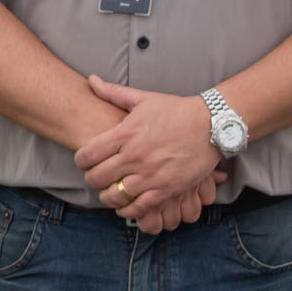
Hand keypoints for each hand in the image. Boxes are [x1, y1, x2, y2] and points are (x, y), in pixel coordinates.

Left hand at [75, 75, 224, 227]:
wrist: (211, 125)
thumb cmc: (176, 110)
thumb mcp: (143, 99)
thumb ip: (114, 93)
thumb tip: (91, 80)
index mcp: (125, 134)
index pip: (87, 154)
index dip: (81, 160)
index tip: (85, 161)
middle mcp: (134, 156)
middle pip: (96, 178)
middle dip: (92, 179)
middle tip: (95, 177)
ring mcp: (150, 175)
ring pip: (114, 196)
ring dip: (107, 196)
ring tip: (109, 191)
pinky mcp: (165, 190)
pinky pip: (137, 208)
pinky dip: (127, 209)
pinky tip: (126, 204)